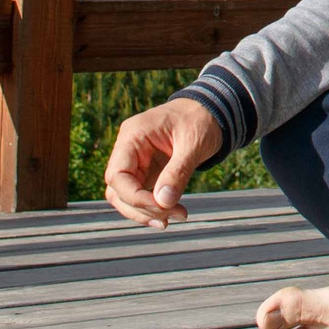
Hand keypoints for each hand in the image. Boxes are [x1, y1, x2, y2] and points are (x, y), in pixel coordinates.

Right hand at [103, 98, 220, 228]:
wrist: (210, 111)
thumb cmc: (200, 120)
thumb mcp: (193, 144)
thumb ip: (178, 172)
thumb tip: (163, 203)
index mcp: (133, 135)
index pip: (117, 175)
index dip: (134, 197)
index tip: (161, 207)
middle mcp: (129, 149)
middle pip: (117, 190)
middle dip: (142, 208)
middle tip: (172, 216)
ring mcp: (136, 161)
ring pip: (126, 196)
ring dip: (146, 212)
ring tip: (175, 217)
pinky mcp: (146, 171)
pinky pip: (140, 194)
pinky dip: (153, 207)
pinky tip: (171, 213)